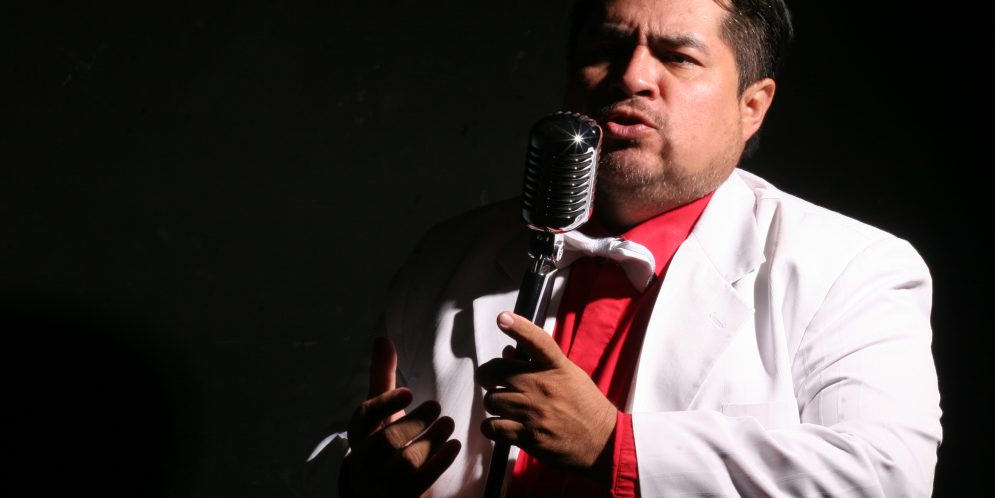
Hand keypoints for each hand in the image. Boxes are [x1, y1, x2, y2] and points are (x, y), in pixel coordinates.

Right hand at [341, 337, 461, 497]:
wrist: (377, 489)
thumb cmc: (382, 439)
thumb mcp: (380, 411)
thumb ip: (382, 376)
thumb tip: (382, 338)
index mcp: (359, 434)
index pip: (363, 417)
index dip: (385, 403)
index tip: (409, 391)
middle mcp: (366, 458)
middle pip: (386, 441)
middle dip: (414, 422)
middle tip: (436, 406)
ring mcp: (384, 480)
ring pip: (406, 461)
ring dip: (431, 440)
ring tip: (448, 423)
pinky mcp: (402, 494)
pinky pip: (422, 480)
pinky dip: (440, 461)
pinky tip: (454, 445)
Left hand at [476, 312, 616, 478]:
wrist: (603, 444)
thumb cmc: (585, 406)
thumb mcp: (569, 376)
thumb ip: (538, 364)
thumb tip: (506, 352)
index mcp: (557, 368)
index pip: (537, 341)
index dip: (518, 327)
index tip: (502, 318)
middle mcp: (543, 386)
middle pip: (496, 372)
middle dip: (488, 376)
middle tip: (491, 381)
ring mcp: (534, 412)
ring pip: (491, 400)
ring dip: (494, 404)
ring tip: (505, 408)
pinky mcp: (529, 437)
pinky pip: (492, 427)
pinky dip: (491, 427)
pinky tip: (501, 426)